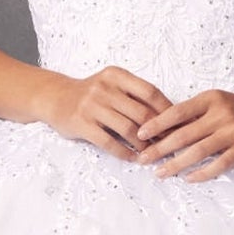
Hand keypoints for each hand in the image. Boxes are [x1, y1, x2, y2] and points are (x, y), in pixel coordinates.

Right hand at [43, 66, 172, 159]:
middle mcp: (104, 89)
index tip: (177, 123)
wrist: (56, 98)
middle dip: (159, 131)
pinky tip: (132, 158)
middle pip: (141, 113)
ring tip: (151, 153)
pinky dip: (124, 152)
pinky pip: (109, 142)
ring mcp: (92, 106)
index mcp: (116, 76)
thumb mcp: (112, 84)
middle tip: (169, 143)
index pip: (149, 92)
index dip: (167, 109)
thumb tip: (167, 114)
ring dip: (143, 145)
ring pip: (128, 129)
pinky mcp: (82, 124)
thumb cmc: (91, 94)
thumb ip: (134, 94)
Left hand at [135, 88, 233, 180]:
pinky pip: (218, 165)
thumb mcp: (216, 102)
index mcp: (210, 100)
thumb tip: (161, 128)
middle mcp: (221, 115)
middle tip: (142, 159)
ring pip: (198, 152)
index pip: (177, 112)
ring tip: (160, 173)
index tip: (139, 134)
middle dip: (159, 149)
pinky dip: (201, 173)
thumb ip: (193, 114)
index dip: (157, 124)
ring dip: (176, 164)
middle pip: (184, 135)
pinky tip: (188, 178)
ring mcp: (233, 133)